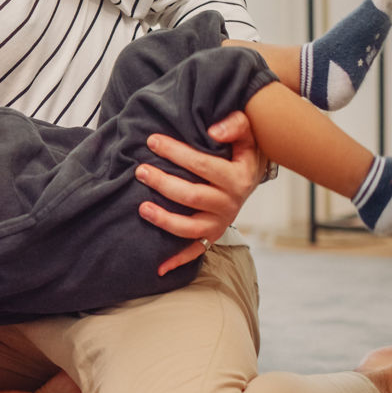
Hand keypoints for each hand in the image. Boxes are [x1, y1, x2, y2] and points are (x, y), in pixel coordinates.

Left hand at [135, 110, 264, 275]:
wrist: (251, 179)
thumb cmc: (241, 154)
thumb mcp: (248, 136)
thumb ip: (236, 125)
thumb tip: (214, 130)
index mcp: (237, 178)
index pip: (202, 165)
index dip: (176, 152)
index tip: (152, 141)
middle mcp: (229, 204)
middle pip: (191, 196)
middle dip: (163, 183)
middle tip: (140, 170)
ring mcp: (219, 223)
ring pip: (189, 227)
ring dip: (163, 219)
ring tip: (141, 207)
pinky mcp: (211, 237)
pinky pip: (194, 252)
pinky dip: (176, 261)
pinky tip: (157, 267)